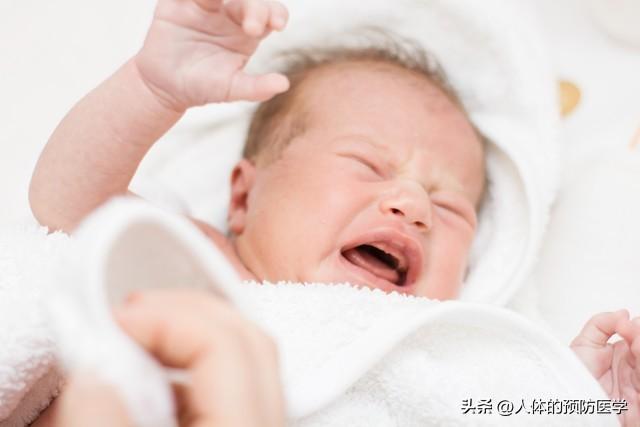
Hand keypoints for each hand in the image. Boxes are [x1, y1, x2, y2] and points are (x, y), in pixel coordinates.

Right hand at [51, 289, 285, 426]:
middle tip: (127, 315)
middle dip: (185, 310)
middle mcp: (269, 424)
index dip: (168, 317)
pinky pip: (232, 384)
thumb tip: (97, 370)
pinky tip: (152, 377)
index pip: (227, 343)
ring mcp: (263, 424)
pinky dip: (192, 365)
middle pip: (248, 337)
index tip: (111, 323)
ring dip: (190, 334)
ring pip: (246, 357)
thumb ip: (106, 424)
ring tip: (135, 340)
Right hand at [135, 0, 289, 110]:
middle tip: (251, 28)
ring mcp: (203, 5)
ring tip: (218, 2)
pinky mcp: (176, 3)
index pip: (269, 13)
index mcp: (247, 31)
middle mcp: (228, 13)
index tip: (277, 25)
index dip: (275, 13)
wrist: (165, 87)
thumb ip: (256, 87)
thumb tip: (284, 84)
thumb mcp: (231, 89)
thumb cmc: (203, 86)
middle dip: (254, 7)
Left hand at [571, 310, 639, 425]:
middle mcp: (631, 370)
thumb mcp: (583, 345)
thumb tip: (623, 313)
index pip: (636, 337)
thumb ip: (601, 325)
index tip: (625, 324)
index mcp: (620, 356)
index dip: (634, 329)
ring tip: (635, 343)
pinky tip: (638, 352)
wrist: (565, 406)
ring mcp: (637, 387)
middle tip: (631, 330)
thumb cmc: (570, 380)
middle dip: (639, 336)